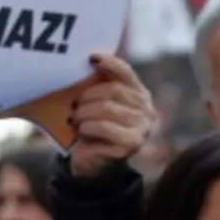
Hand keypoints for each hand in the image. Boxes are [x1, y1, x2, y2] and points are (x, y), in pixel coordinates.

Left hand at [68, 54, 155, 177]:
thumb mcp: (93, 103)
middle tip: (74, 105)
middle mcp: (145, 109)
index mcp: (138, 94)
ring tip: (75, 119)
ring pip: (107, 108)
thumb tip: (88, 61)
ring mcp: (141, 128)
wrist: (91, 160)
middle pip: (113, 90)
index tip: (91, 59)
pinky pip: (104, 127)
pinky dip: (87, 126)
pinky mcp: (131, 145)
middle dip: (87, 96)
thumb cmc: (91, 127)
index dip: (110, 63)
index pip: (126, 73)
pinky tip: (81, 131)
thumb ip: (96, 85)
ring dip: (84, 113)